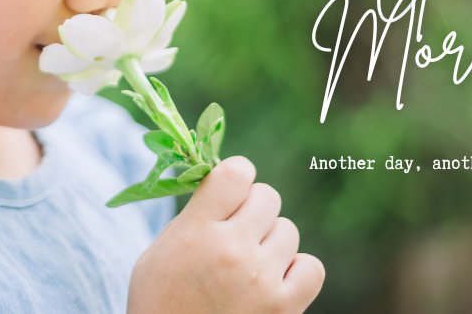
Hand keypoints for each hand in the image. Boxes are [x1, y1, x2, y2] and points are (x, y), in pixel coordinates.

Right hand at [127, 155, 324, 312]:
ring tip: (249, 262)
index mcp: (197, 230)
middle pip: (267, 196)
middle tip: (236, 231)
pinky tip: (273, 279)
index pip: (237, 172)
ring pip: (288, 229)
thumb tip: (229, 181)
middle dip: (252, 209)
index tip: (230, 190)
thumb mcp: (161, 248)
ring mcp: (261, 280)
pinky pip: (311, 267)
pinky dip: (295, 269)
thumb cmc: (160, 298)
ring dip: (271, 240)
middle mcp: (232, 251)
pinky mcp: (283, 308)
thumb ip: (196, 213)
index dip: (237, 176)